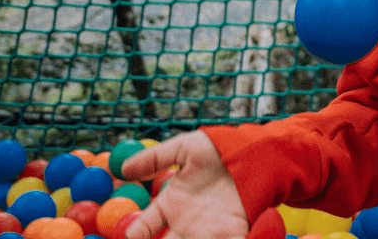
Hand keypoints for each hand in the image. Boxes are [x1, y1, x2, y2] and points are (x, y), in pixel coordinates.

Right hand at [122, 132, 249, 238]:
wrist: (254, 154)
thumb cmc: (219, 151)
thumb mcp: (185, 148)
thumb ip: (155, 158)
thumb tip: (123, 168)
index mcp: (172, 204)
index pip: (144, 226)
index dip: (135, 232)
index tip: (130, 235)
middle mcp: (186, 223)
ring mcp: (208, 231)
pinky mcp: (231, 235)